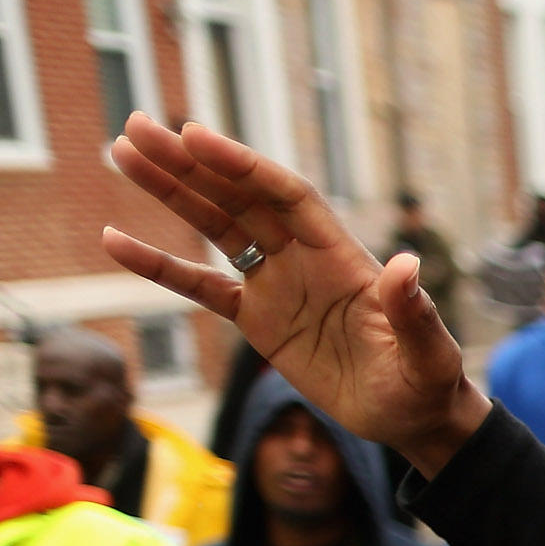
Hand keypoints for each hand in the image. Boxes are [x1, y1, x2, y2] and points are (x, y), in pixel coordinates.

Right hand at [99, 115, 489, 473]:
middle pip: (240, 198)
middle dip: (190, 163)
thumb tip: (406, 267)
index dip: (243, 165)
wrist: (414, 418)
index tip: (195, 136)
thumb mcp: (427, 353)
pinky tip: (114, 241)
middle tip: (137, 127)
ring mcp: (278, 286)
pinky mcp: (259, 320)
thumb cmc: (428, 382)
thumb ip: (412, 312)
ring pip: (216, 227)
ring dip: (171, 192)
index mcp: (343, 257)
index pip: (286, 196)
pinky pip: (202, 287)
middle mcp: (305, 260)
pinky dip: (160, 267)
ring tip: (123, 153)